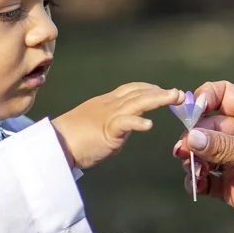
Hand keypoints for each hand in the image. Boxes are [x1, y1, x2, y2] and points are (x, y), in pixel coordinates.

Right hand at [53, 83, 184, 170]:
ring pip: (137, 102)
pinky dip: (138, 122)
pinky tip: (150, 125)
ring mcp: (107, 115)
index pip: (131, 89)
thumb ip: (116, 126)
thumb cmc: (73, 139)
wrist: (54, 144)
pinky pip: (124, 123)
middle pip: (139, 92)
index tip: (164, 91)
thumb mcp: (98, 127)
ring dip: (158, 99)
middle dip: (161, 92)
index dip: (150, 88)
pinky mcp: (105, 130)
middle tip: (180, 94)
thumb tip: (128, 130)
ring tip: (175, 98)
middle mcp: (109, 104)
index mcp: (107, 102)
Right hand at [176, 81, 233, 232]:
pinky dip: (197, 181)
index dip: (204, 98)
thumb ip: (223, 146)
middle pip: (207, 126)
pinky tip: (196, 184)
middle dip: (192, 136)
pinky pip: (207, 180)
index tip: (191, 112)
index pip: (223, 95)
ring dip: (192, 159)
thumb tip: (189, 138)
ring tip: (192, 169)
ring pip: (203, 153)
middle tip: (184, 150)